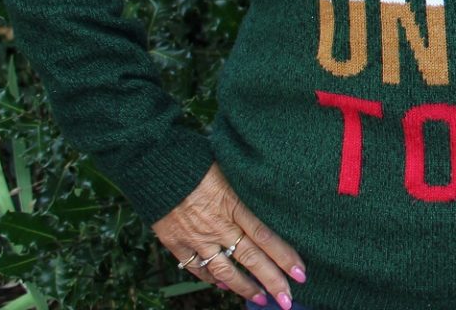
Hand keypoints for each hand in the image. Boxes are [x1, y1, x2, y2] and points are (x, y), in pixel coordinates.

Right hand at [152, 163, 304, 306]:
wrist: (154, 165)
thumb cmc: (197, 161)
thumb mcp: (230, 170)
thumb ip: (248, 189)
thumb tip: (272, 199)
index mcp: (234, 204)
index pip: (266, 236)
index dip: (285, 257)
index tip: (301, 273)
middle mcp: (218, 225)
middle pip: (250, 258)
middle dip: (272, 281)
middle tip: (288, 300)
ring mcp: (196, 237)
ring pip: (225, 269)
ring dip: (245, 288)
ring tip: (262, 300)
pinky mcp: (176, 243)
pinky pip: (197, 268)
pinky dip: (212, 278)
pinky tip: (224, 285)